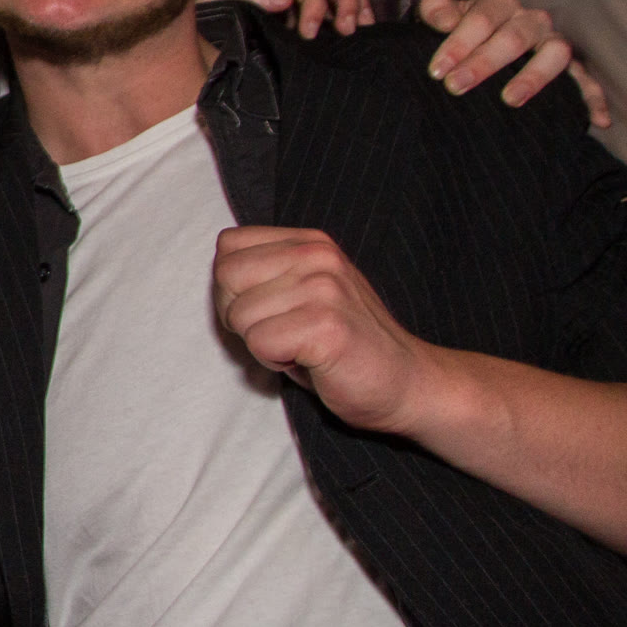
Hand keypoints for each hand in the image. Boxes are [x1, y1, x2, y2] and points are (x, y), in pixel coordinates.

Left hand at [203, 0, 372, 37]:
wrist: (181, 30)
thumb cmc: (197, 14)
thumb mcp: (212, 1)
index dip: (314, 4)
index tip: (309, 33)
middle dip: (344, 0)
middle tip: (348, 30)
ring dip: (353, 5)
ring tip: (360, 31)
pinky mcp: (292, 16)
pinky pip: (330, 8)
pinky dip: (346, 15)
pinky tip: (353, 34)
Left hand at [213, 225, 438, 433]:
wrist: (408, 384)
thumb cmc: (342, 346)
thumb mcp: (302, 292)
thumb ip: (265, 273)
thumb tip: (219, 274)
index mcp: (309, 242)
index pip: (228, 247)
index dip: (234, 287)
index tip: (268, 310)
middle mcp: (317, 255)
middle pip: (225, 276)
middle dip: (240, 315)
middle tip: (282, 333)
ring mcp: (324, 287)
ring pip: (240, 314)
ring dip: (261, 344)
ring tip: (301, 348)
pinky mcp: (327, 325)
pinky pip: (260, 343)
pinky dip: (275, 362)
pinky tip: (310, 362)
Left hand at [417, 0, 610, 123]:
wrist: (481, 39)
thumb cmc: (458, 30)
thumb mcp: (442, 16)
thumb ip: (436, 11)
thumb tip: (443, 20)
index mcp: (500, 6)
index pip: (481, 19)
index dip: (457, 44)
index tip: (436, 71)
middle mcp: (531, 21)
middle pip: (513, 37)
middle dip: (483, 63)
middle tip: (455, 87)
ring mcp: (553, 43)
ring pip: (555, 53)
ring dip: (534, 76)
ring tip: (509, 100)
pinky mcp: (572, 67)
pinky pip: (587, 80)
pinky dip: (593, 97)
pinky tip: (597, 120)